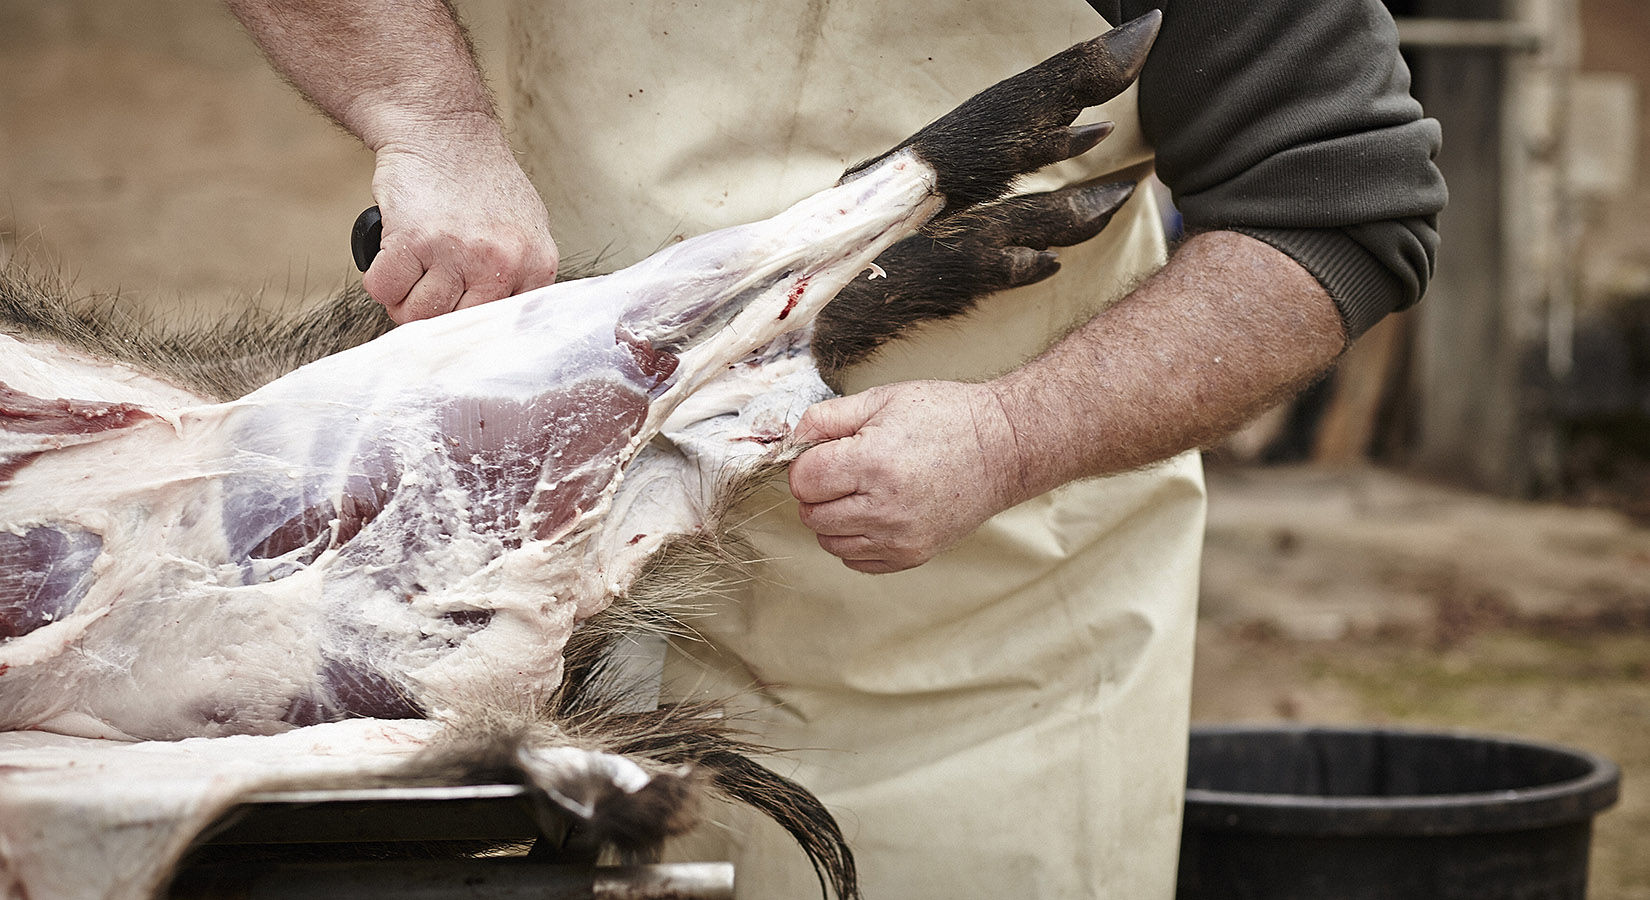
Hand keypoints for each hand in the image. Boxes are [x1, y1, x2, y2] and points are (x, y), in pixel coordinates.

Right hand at [364, 132, 559, 322]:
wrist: (443, 130)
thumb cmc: (479, 179)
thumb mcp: (522, 228)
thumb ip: (518, 276)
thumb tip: (493, 325)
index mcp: (535, 264)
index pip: (503, 327)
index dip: (470, 326)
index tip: (455, 321)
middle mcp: (502, 263)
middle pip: (457, 326)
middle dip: (434, 314)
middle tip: (426, 288)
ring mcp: (458, 252)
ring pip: (418, 314)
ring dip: (404, 299)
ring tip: (411, 271)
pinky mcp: (414, 240)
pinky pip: (384, 289)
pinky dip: (380, 280)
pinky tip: (392, 257)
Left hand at [788, 381, 1028, 573]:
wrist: (1003, 447)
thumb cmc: (946, 418)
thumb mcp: (882, 399)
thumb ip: (826, 419)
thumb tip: (791, 440)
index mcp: (873, 463)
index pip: (803, 481)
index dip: (806, 464)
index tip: (826, 454)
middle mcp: (885, 507)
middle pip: (811, 514)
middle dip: (817, 492)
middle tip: (843, 471)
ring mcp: (900, 537)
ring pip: (830, 542)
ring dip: (833, 519)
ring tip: (860, 492)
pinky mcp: (913, 555)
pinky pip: (856, 561)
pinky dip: (855, 541)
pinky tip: (874, 514)